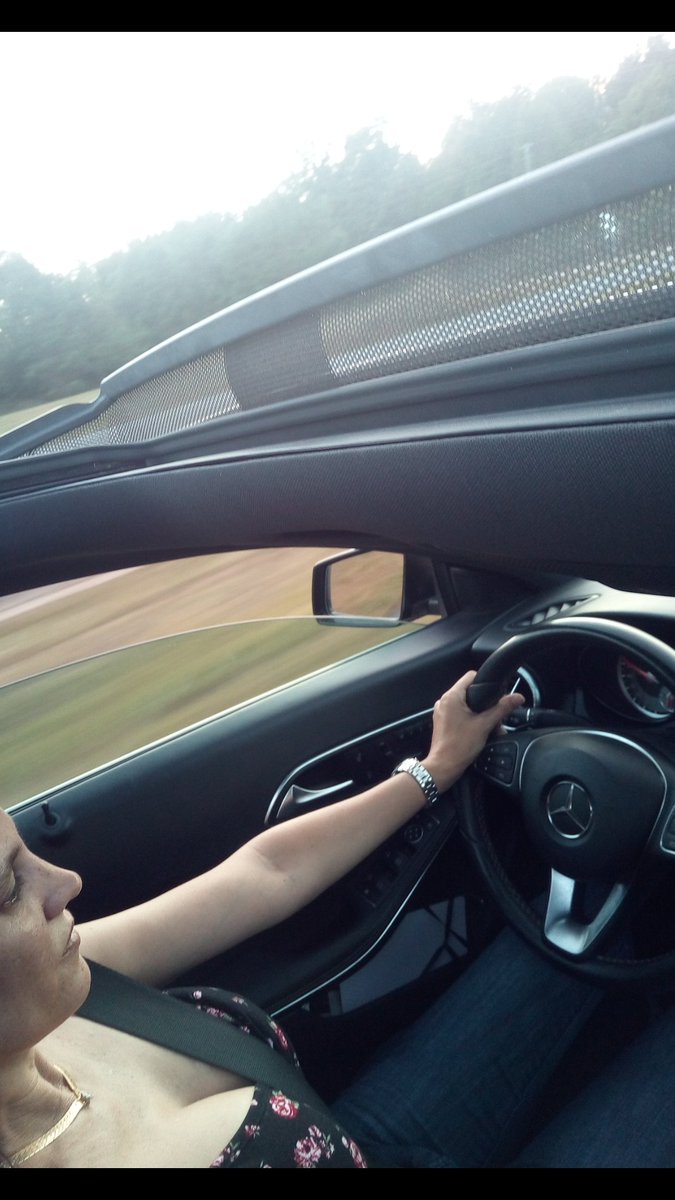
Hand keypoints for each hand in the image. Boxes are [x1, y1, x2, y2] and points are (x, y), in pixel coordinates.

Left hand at [422, 670, 523, 792]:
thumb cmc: (460, 746)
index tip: (497, 694)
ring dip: (480, 714)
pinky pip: (460, 714)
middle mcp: (444, 701)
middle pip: (470, 692)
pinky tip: (481, 731)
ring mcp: (442, 712)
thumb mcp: (485, 725)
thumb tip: (517, 697)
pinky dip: (471, 720)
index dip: (486, 683)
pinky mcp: (443, 722)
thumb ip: (502, 708)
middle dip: (486, 703)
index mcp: (451, 696)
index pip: (470, 676)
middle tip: (496, 716)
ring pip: (466, 705)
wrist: (443, 767)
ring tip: (491, 727)